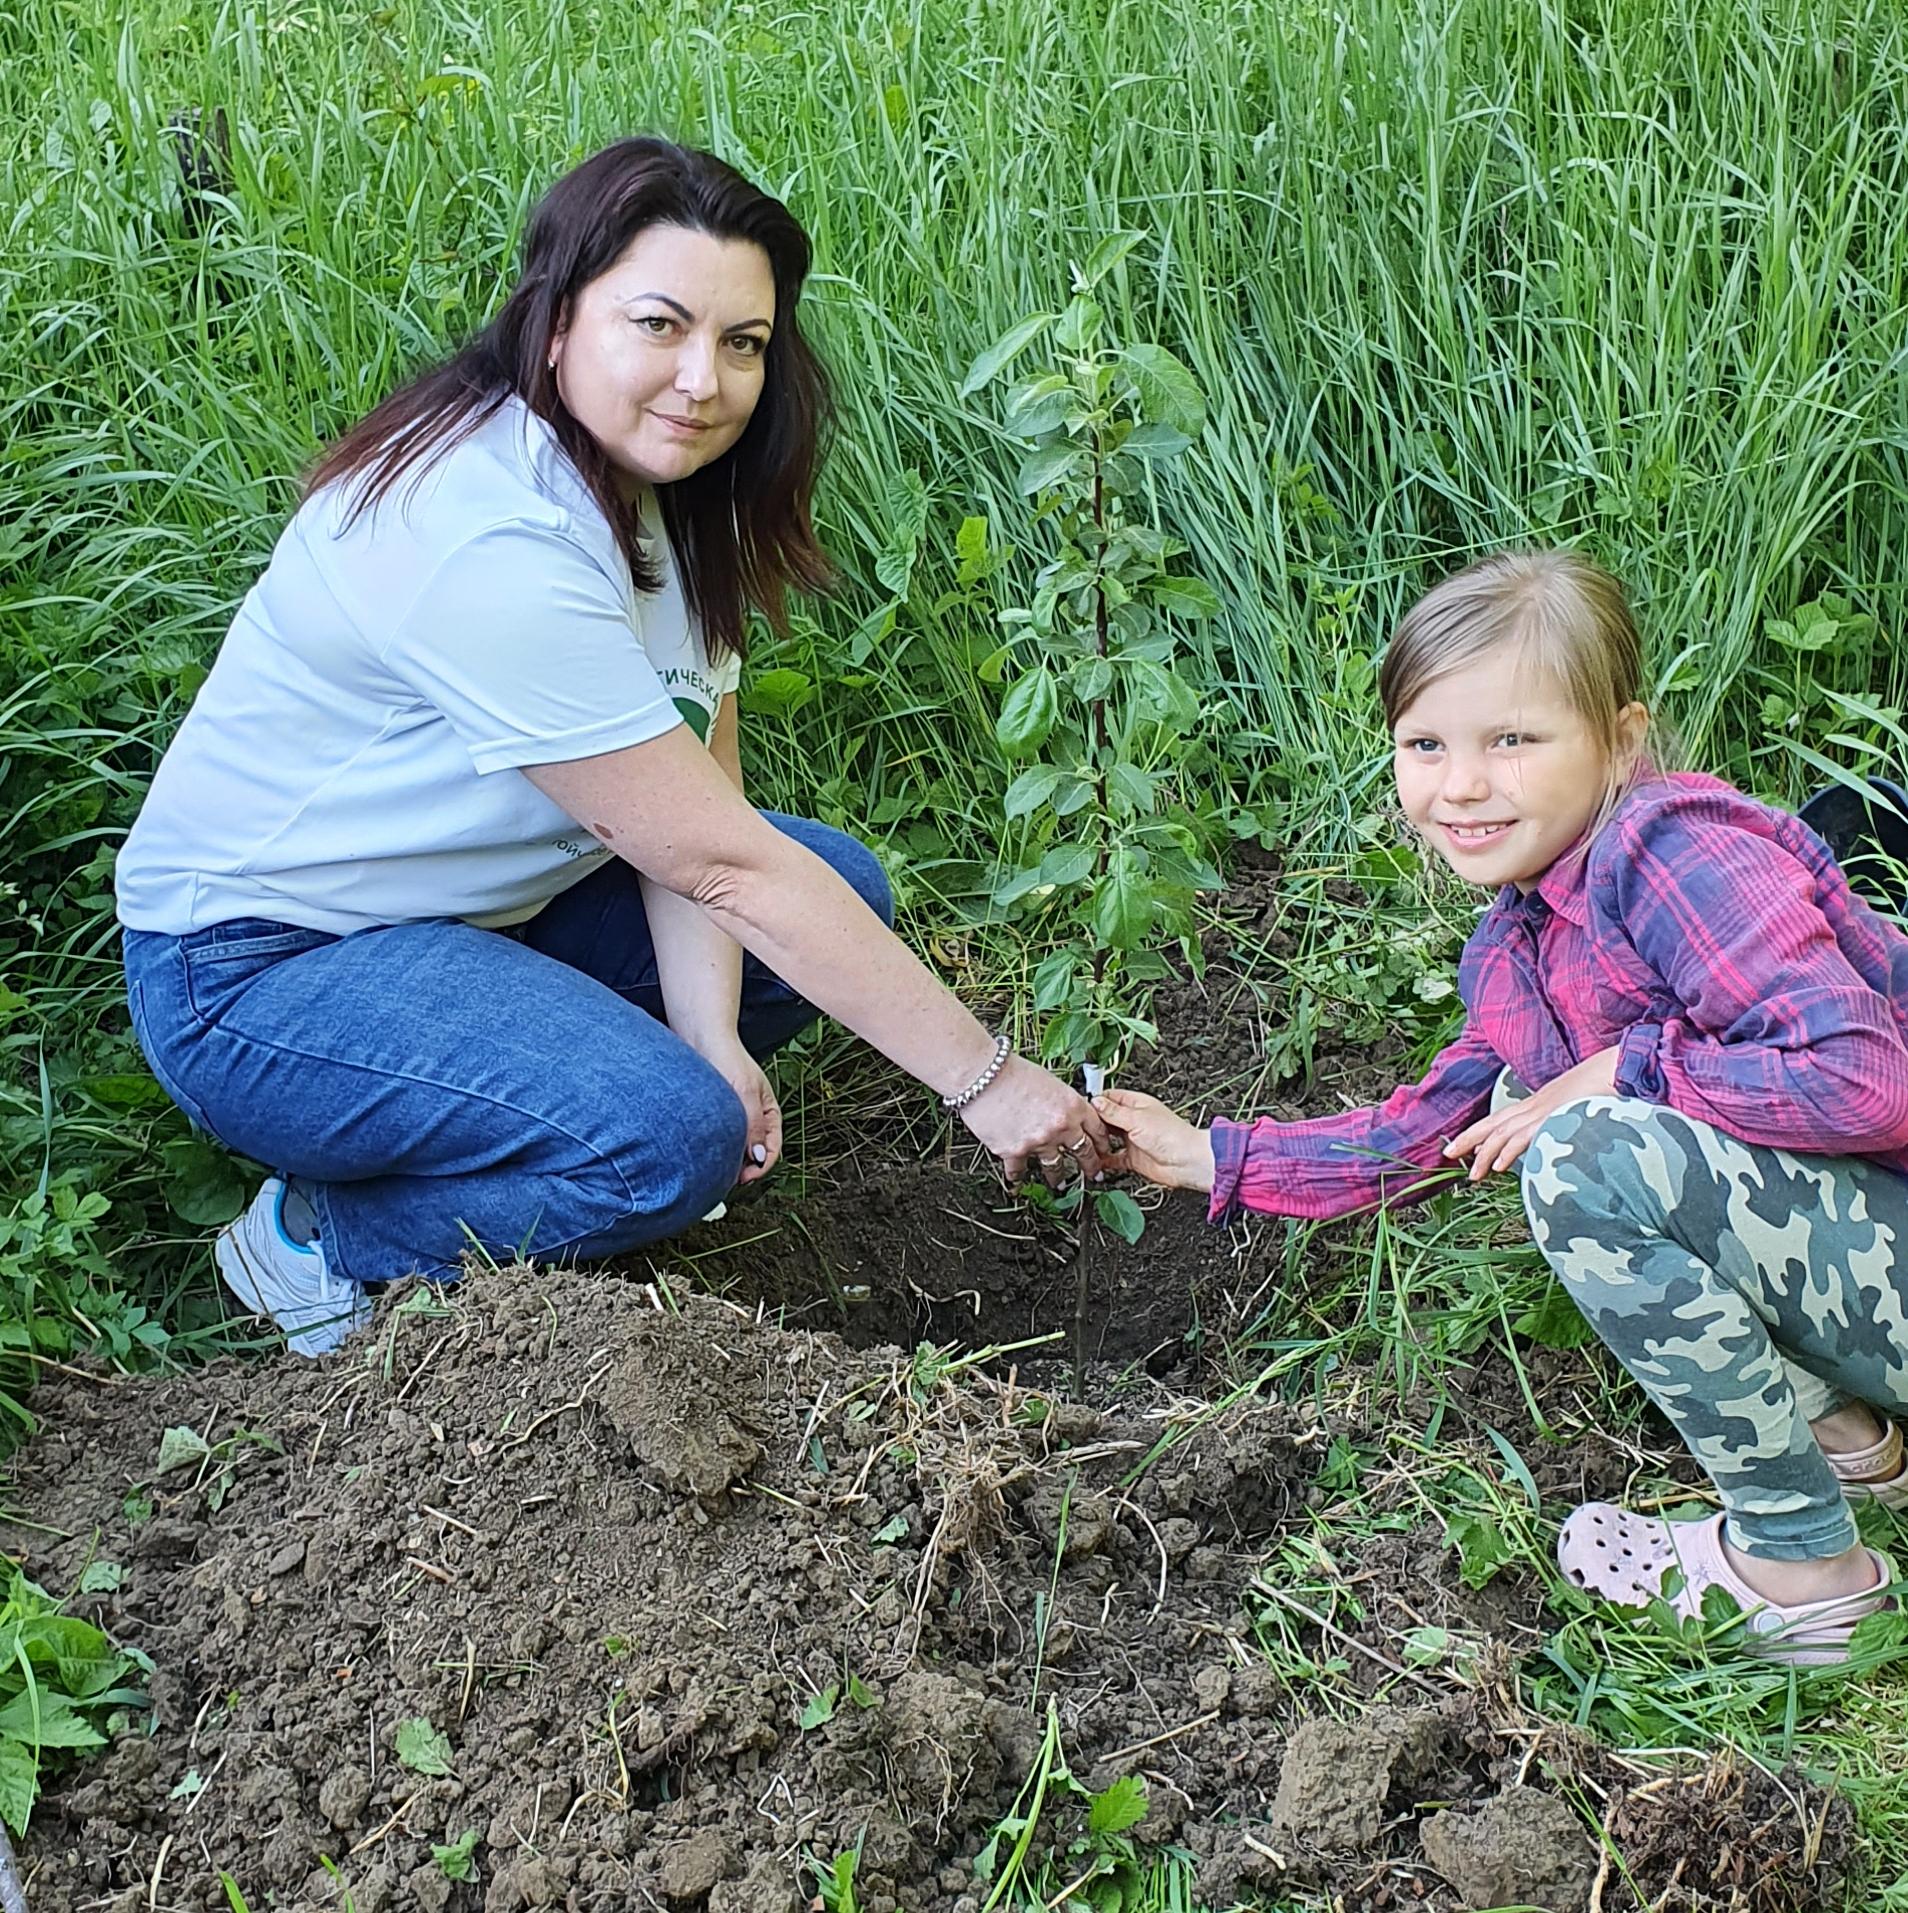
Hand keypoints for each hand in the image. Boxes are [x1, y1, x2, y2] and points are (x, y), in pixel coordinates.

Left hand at [702, 1039, 782, 1182]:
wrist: (701, 1039)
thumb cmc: (728, 1058)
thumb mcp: (747, 1093)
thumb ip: (755, 1125)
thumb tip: (760, 1157)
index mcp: (769, 1112)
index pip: (773, 1148)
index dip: (762, 1166)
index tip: (746, 1177)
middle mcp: (754, 1118)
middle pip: (756, 1153)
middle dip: (746, 1168)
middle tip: (729, 1179)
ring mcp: (735, 1118)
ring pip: (737, 1148)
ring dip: (731, 1161)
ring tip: (717, 1170)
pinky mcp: (717, 1117)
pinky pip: (721, 1140)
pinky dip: (718, 1151)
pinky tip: (707, 1155)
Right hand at [957, 1054, 1111, 1184]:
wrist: (982, 1075)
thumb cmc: (1011, 1071)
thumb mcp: (1049, 1081)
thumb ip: (1062, 1101)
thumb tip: (1065, 1114)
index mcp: (1072, 1106)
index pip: (1097, 1129)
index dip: (1103, 1141)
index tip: (1104, 1149)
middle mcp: (1060, 1127)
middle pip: (1084, 1152)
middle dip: (1091, 1166)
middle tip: (1094, 1175)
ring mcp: (1038, 1142)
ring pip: (1055, 1167)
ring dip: (1057, 1177)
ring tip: (1058, 1183)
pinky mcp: (1015, 1152)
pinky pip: (1020, 1171)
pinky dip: (1018, 1175)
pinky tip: (1018, 1180)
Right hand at [1091, 1089, 1215, 1191]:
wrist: (1187, 1162)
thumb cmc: (1172, 1136)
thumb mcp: (1137, 1119)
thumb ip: (1113, 1112)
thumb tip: (1095, 1101)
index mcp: (1136, 1104)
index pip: (1110, 1098)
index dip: (1095, 1102)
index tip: (1080, 1108)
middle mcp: (1133, 1120)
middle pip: (1106, 1119)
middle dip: (1093, 1123)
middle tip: (1078, 1128)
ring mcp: (1133, 1140)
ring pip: (1108, 1139)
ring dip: (1097, 1142)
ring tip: (1083, 1144)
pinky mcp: (1133, 1158)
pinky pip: (1113, 1159)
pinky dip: (1104, 1161)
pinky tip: (1095, 1161)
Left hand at [1443, 1045, 1619, 1178]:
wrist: (1618, 1066)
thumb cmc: (1603, 1087)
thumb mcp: (1576, 1107)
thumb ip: (1562, 1122)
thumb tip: (1553, 1141)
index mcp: (1538, 1103)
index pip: (1501, 1118)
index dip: (1480, 1131)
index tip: (1463, 1146)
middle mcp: (1535, 1105)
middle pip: (1493, 1123)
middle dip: (1468, 1139)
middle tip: (1448, 1155)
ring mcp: (1544, 1111)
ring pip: (1504, 1133)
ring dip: (1485, 1153)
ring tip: (1472, 1174)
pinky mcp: (1555, 1117)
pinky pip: (1526, 1136)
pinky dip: (1510, 1151)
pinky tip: (1499, 1167)